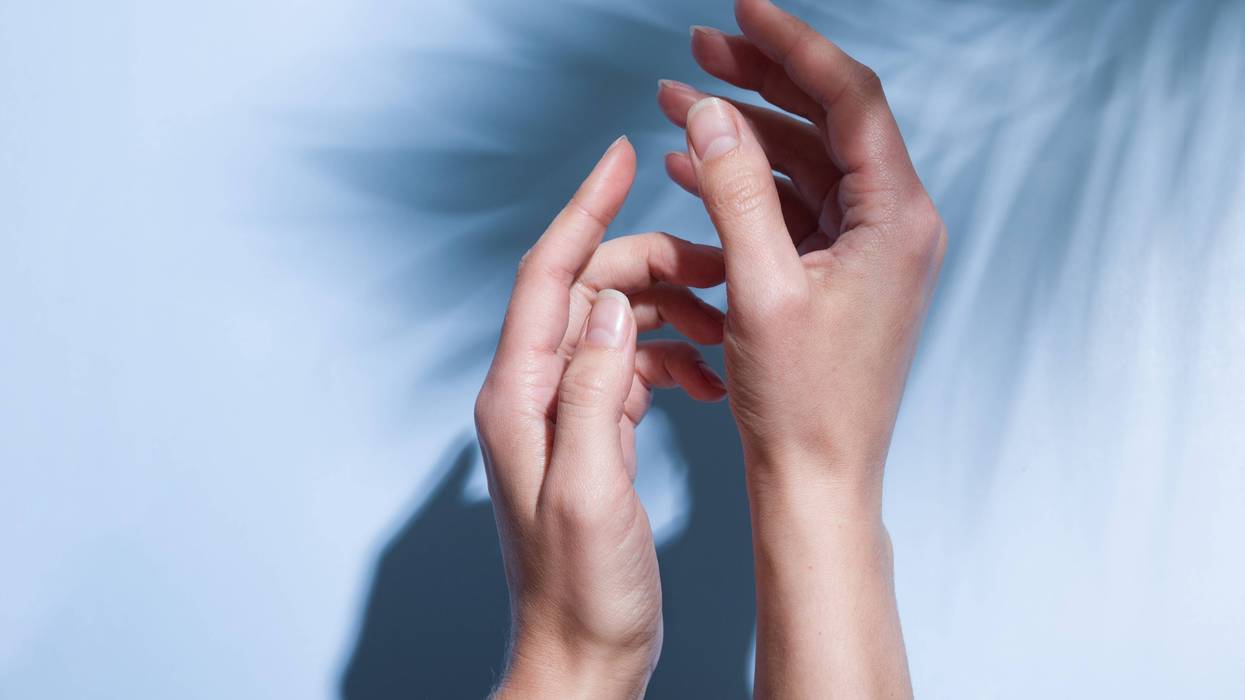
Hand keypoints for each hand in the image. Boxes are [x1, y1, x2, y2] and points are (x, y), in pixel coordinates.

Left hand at [474, 137, 727, 698]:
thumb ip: (594, 390)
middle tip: (720, 267)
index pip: (545, 275)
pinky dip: (669, 358)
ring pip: (612, 326)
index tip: (622, 158)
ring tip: (724, 328)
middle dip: (650, 267)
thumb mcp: (592, 489)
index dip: (582, 210)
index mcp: (519, 396)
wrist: (581, 655)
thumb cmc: (581, 589)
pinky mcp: (591, 432)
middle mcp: (532, 394)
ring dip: (668, 314)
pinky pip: (628, 368)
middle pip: (586, 291)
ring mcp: (561, 412)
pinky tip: (709, 375)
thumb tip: (607, 300)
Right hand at [658, 0, 944, 695]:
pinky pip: (793, 207)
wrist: (817, 478)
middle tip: (701, 46)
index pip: (852, 99)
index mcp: (895, 217)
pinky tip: (694, 168)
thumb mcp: (761, 287)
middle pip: (828, 121)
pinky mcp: (840, 272)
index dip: (794, 46)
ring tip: (678, 101)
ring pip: (805, 162)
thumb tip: (711, 111)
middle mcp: (894, 223)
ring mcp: (867, 248)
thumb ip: (736, 190)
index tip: (743, 8)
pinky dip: (746, 184)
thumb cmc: (802, 402)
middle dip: (762, 80)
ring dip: (743, 134)